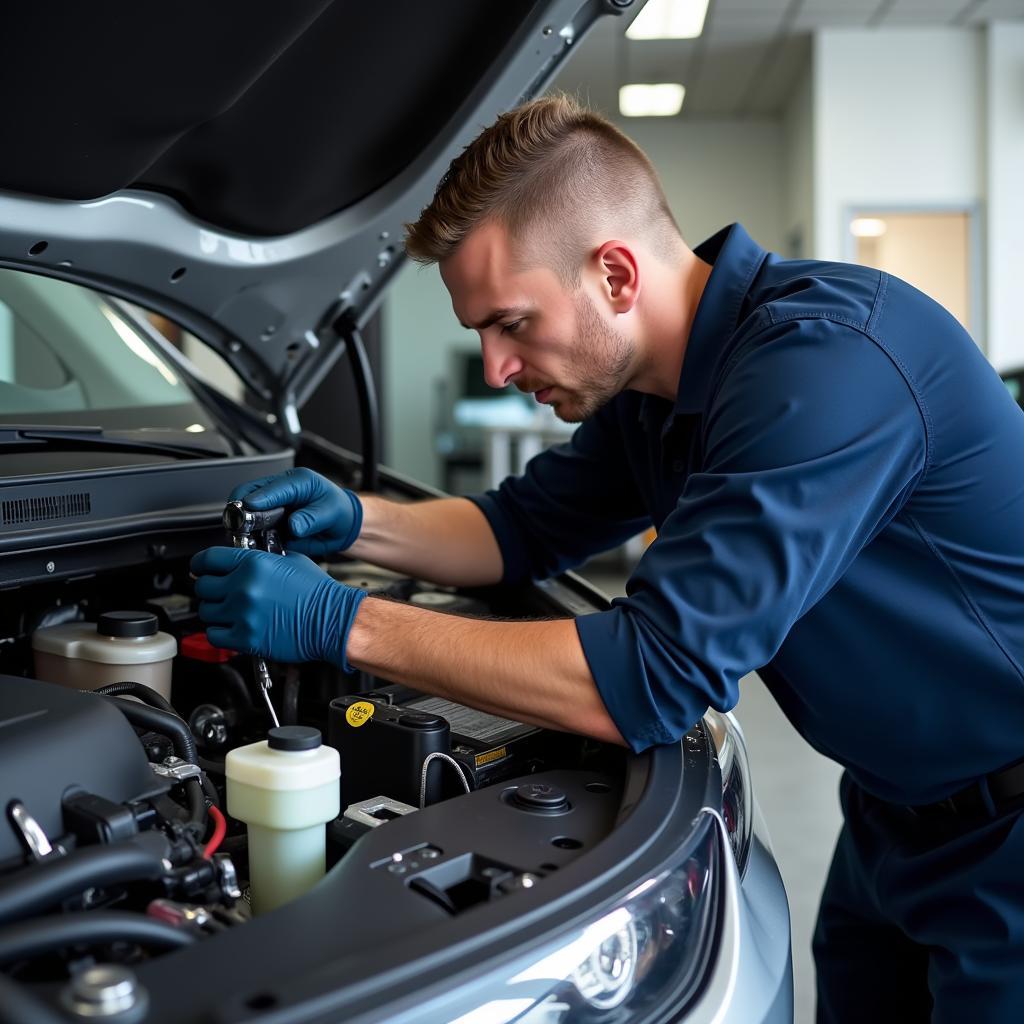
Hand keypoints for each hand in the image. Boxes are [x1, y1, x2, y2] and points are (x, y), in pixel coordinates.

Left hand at [191, 547, 365, 670]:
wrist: (332, 621)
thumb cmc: (318, 593)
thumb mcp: (290, 561)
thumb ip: (259, 559)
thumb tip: (240, 562)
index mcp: (253, 563)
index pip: (208, 559)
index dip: (201, 564)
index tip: (201, 569)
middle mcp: (243, 587)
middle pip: (203, 587)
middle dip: (210, 589)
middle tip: (221, 592)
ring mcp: (242, 614)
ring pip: (206, 611)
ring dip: (216, 611)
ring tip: (231, 612)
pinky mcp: (245, 638)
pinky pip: (214, 635)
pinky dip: (220, 632)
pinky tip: (233, 627)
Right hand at [229, 468, 361, 557]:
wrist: (343, 526)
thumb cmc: (340, 511)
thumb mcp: (332, 512)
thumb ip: (312, 518)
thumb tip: (293, 525)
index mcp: (296, 481)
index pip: (270, 487)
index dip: (257, 499)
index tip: (247, 509)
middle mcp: (280, 492)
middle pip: (248, 495)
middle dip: (240, 511)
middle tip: (241, 527)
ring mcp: (272, 508)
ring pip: (245, 513)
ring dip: (242, 526)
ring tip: (244, 538)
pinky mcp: (270, 523)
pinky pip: (253, 530)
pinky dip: (249, 537)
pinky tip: (253, 545)